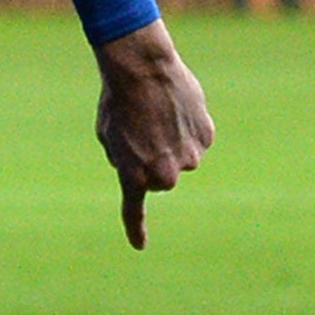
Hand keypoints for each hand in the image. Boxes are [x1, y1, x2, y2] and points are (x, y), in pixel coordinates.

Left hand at [92, 20, 213, 249]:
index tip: (139, 246)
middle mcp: (164, 175)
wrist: (142, 68)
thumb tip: (142, 165)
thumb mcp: (109, 132)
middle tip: (141, 128)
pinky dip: (189, 126)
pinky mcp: (206, 138)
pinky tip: (176, 106)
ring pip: (181, 156)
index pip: (134, 209)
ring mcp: (190, 158)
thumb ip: (124, 156)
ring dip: (172, 140)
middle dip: (152, 158)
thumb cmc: (118, 99)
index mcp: (134, 176)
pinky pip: (196, 138)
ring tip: (158, 112)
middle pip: (160, 175)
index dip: (136, 228)